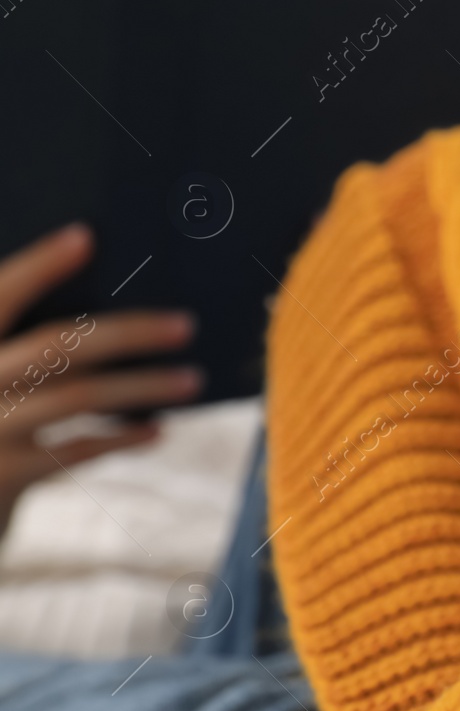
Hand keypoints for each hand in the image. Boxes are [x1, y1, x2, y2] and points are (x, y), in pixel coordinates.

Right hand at [0, 224, 201, 534]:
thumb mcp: (0, 375)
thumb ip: (31, 348)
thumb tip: (102, 303)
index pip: (2, 294)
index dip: (39, 266)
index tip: (85, 236)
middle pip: (57, 344)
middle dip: (128, 332)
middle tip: (187, 325)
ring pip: (78, 396)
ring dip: (142, 386)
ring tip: (191, 380)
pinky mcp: (6, 474)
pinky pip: (77, 449)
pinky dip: (121, 438)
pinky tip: (158, 431)